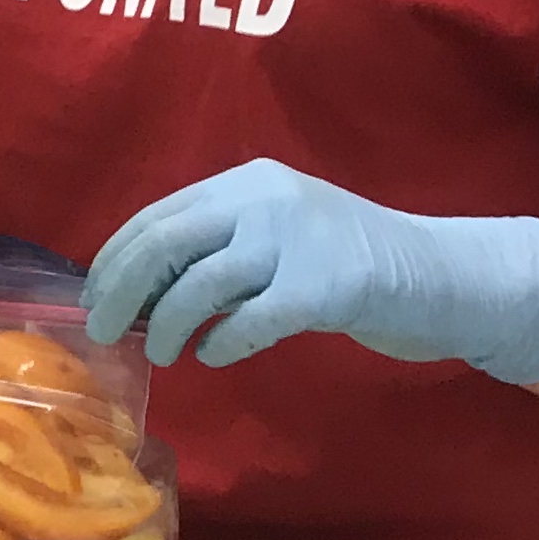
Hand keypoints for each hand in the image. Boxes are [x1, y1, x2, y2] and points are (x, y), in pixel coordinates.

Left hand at [81, 157, 538, 383]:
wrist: (443, 275)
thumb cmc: (349, 263)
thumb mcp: (279, 235)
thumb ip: (219, 249)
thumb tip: (140, 292)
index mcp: (246, 182)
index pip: (158, 216)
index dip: (116, 259)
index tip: (95, 296)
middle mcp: (265, 200)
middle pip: (166, 243)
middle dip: (122, 291)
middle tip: (104, 331)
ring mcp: (297, 241)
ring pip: (200, 285)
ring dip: (169, 326)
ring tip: (165, 354)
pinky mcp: (325, 288)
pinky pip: (249, 321)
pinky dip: (222, 343)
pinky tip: (215, 357)